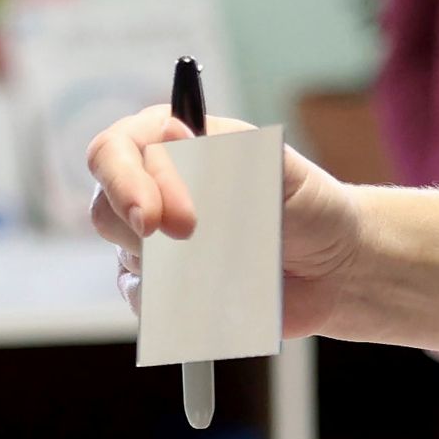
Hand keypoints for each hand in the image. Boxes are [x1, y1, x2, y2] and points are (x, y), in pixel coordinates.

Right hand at [85, 106, 365, 339]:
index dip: (126, 183)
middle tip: (194, 238)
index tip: (158, 216)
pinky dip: (176, 304)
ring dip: (171, 266)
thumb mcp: (277, 167)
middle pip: (105, 210)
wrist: (333, 266)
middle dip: (145, 229)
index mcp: (172, 144)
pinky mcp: (164, 291)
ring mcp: (152, 244)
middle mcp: (151, 190)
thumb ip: (224, 151)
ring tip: (228, 263)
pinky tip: (214, 296)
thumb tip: (168, 134)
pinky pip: (145, 304)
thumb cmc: (306, 204)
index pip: (113, 152)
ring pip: (126, 258)